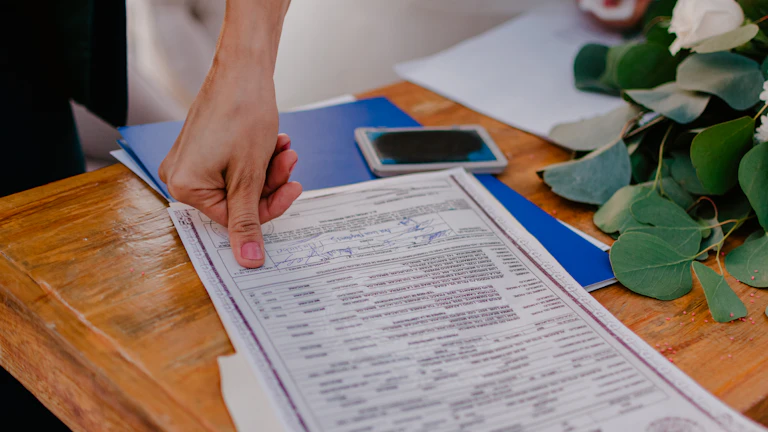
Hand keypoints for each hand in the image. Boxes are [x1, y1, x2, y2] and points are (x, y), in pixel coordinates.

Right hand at [159, 61, 301, 268]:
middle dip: (269, 182)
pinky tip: (275, 141)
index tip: (293, 188)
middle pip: (238, 200)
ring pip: (240, 182)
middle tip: (290, 161)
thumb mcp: (250, 176)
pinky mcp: (202, 148)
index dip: (269, 205)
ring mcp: (190, 161)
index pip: (233, 218)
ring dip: (268, 168)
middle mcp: (180, 177)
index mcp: (184, 187)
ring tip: (284, 147)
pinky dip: (258, 158)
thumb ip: (249, 221)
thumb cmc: (243, 113)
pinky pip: (234, 165)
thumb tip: (249, 262)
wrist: (243, 68)